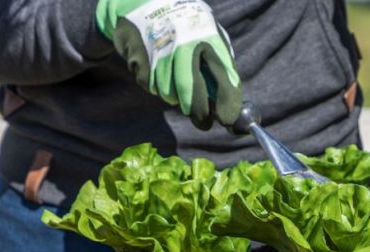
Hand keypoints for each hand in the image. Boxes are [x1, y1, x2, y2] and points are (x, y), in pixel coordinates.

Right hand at [97, 0, 242, 129]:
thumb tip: (230, 99)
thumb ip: (221, 62)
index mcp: (207, 37)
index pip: (223, 76)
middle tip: (204, 122)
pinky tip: (156, 69)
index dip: (227, 103)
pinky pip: (150, 86)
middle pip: (192, 92)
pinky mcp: (139, 58)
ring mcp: (160, 52)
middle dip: (199, 112)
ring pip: (170, 94)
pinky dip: (155, 85)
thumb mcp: (208, 33)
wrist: (143, 1)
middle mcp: (184, 44)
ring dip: (175, 97)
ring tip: (176, 82)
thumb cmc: (184, 24)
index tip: (227, 119)